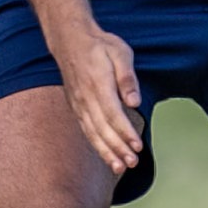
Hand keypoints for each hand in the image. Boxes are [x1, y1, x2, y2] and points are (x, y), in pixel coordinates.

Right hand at [54, 25, 144, 175]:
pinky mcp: (76, 107)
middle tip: (132, 163)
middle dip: (117, 148)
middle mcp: (85, 98)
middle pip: (102, 129)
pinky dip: (96, 145)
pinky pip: (86, 130)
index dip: (125, 132)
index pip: (112, 114)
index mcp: (98, 84)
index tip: (137, 146)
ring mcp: (78, 104)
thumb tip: (134, 102)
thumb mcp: (120, 53)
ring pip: (92, 133)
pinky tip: (107, 156)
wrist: (70, 40)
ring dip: (106, 152)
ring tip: (120, 167)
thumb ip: (127, 78)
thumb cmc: (101, 45)